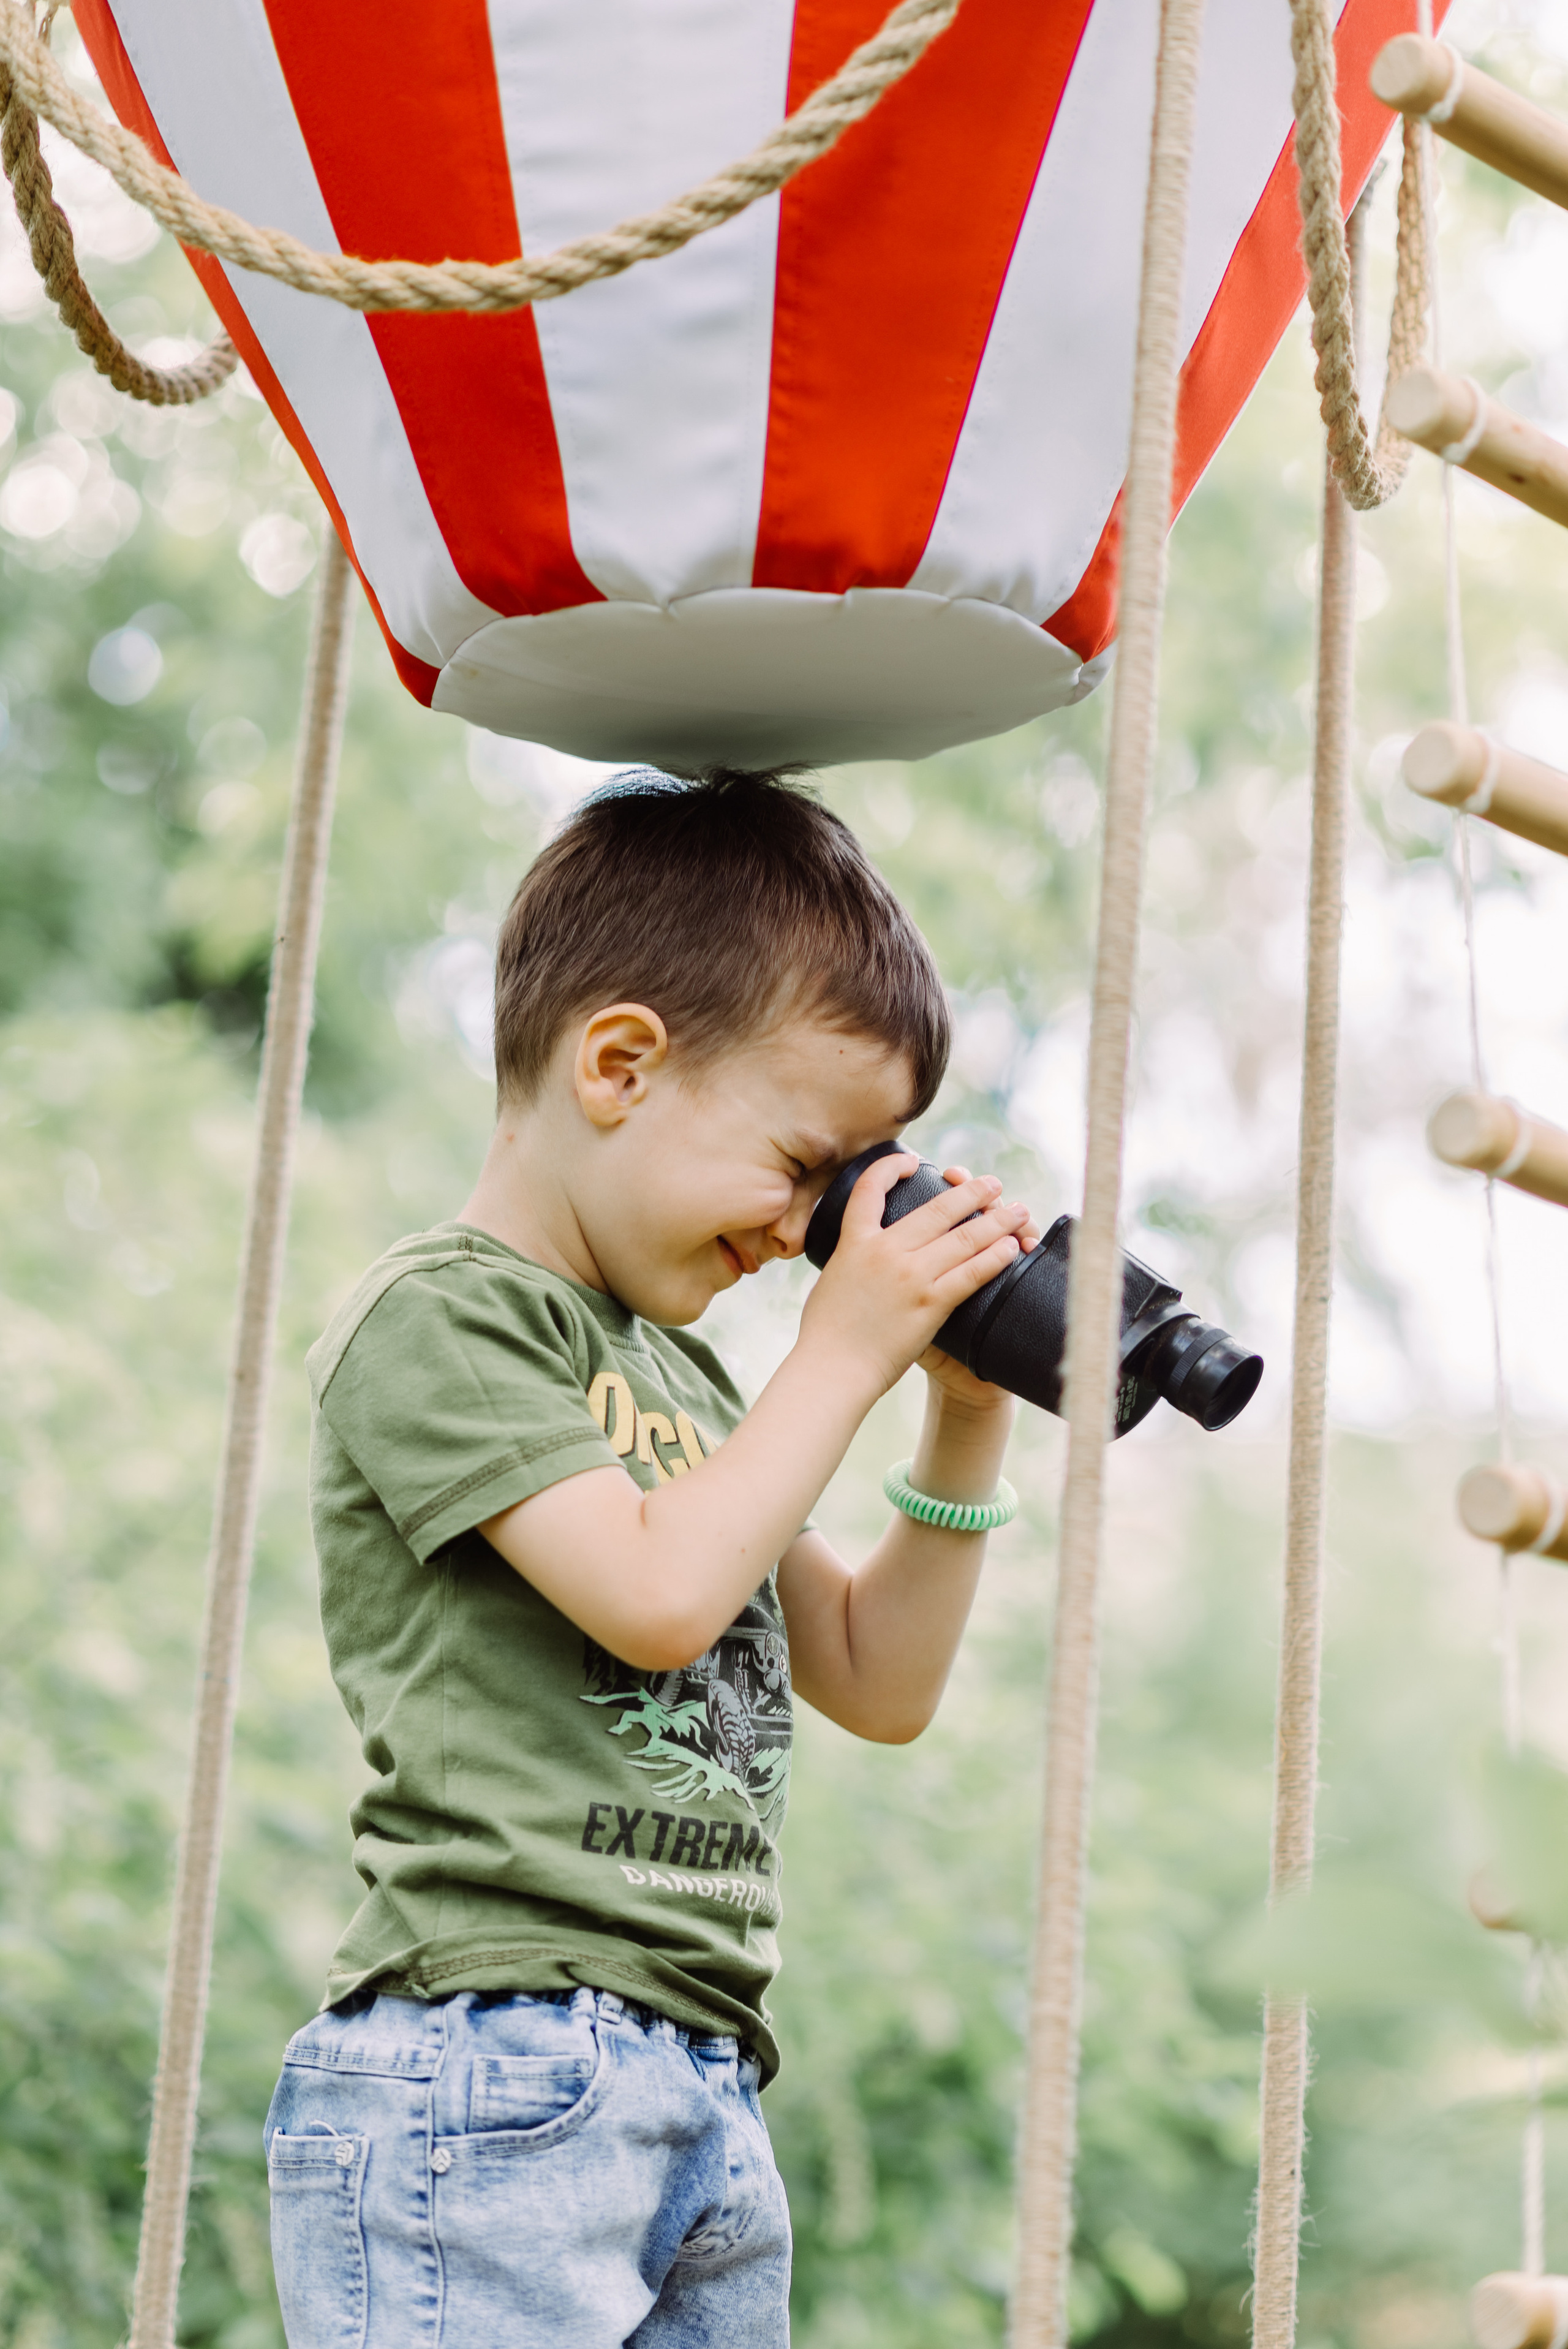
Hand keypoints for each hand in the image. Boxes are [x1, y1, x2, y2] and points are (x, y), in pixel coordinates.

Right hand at [799, 1153, 1034, 1399]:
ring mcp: (910, 1276)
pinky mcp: (930, 1304)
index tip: (913, 1163)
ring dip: (996, 1220)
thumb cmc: (825, 1335)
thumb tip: (858, 1251)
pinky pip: (972, 1273)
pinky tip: (1010, 1248)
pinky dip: (995, 1257)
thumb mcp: (830, 1281)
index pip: (871, 1188)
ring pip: (964, 1237)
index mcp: (854, 1242)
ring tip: (1016, 1210)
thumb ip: (850, 1261)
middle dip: (970, 1192)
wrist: (832, 1371)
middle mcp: (884, 1251)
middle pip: (936, 1208)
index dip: (892, 1168)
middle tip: (991, 1183)